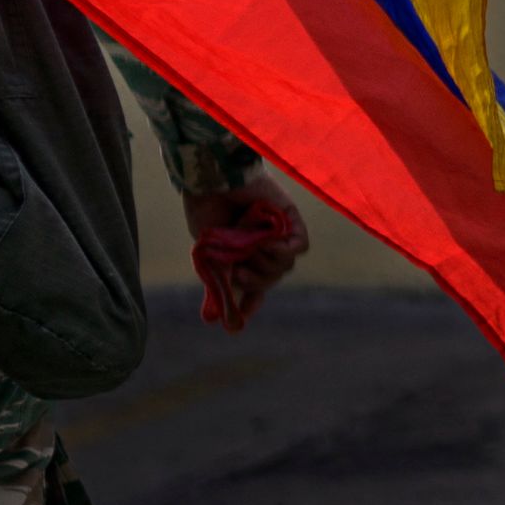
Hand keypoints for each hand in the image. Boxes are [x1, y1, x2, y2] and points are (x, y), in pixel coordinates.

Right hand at [185, 178, 307, 332]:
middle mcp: (262, 246)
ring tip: (249, 248)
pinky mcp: (292, 220)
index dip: (249, 304)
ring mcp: (278, 233)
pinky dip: (282, 250)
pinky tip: (267, 242)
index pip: (253, 287)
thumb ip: (219, 282)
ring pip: (284, 268)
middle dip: (256, 283)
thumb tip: (212, 319)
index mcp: (242, 254)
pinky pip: (298, 248)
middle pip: (270, 280)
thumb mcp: (210, 255)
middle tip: (240, 274)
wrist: (212, 181)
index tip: (237, 323)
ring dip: (266, 264)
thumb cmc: (206, 211)